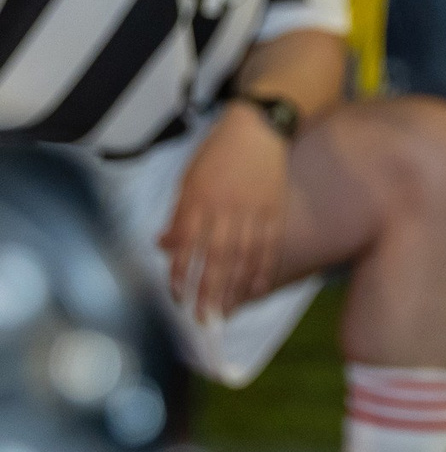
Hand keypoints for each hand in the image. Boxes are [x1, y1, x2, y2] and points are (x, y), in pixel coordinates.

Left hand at [160, 104, 292, 320]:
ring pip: (244, 257)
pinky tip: (257, 289)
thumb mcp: (188, 180)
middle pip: (217, 258)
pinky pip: (269, 246)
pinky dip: (263, 269)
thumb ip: (179, 215)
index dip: (181, 273)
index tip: (177, 298)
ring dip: (235, 288)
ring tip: (228, 312)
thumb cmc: (217, 154)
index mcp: (199, 200)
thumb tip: (164, 246)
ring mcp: (254, 212)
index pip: (187, 244)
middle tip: (204, 320)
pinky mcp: (275, 212)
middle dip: (210, 291)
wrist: (259, 131)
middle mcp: (226, 209)